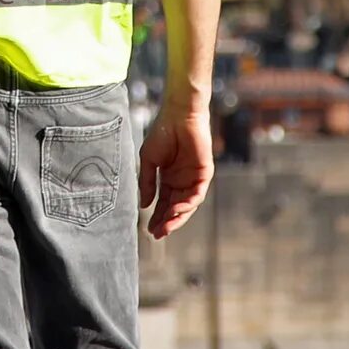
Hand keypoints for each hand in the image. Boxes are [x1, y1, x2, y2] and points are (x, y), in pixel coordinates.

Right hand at [138, 102, 213, 240]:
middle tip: (157, 234)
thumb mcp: (149, 160)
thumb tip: (144, 205)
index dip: (156, 217)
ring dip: (177, 216)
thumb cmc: (162, 132)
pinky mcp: (204, 173)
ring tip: (166, 226)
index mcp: (168, 178)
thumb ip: (147, 182)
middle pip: (175, 207)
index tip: (148, 230)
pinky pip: (197, 194)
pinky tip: (177, 209)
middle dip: (167, 222)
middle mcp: (182, 181)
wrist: (178, 115)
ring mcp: (193, 178)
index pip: (163, 203)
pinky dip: (188, 203)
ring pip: (187, 205)